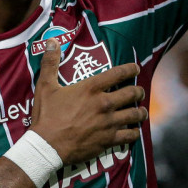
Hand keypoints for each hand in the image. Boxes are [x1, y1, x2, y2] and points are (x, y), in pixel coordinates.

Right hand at [30, 40, 147, 164]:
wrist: (47, 146)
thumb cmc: (46, 115)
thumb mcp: (45, 86)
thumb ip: (50, 63)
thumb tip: (52, 41)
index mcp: (91, 88)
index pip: (118, 73)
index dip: (130, 69)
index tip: (135, 68)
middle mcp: (104, 103)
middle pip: (132, 93)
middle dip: (138, 91)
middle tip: (139, 91)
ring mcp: (109, 123)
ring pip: (135, 115)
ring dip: (141, 112)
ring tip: (142, 111)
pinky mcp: (109, 140)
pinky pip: (130, 135)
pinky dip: (134, 132)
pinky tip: (134, 131)